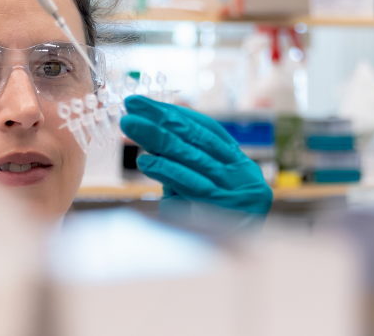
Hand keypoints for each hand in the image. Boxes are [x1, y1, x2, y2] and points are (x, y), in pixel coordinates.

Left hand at [120, 95, 272, 216]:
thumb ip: (180, 164)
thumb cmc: (207, 229)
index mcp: (240, 165)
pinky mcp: (227, 209)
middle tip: (131, 107)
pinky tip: (145, 161)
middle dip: (160, 119)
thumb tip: (148, 134)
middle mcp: (244, 175)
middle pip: (197, 138)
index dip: (175, 113)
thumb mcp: (197, 189)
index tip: (145, 103)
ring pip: (192, 157)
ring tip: (129, 126)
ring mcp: (239, 191)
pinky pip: (190, 183)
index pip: (207, 129)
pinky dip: (166, 169)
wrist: (229, 271)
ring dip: (156, 138)